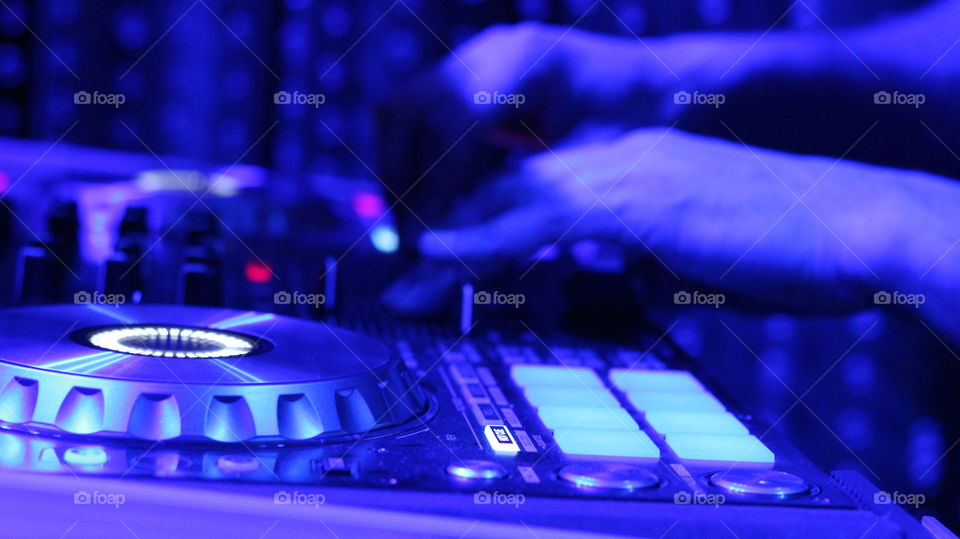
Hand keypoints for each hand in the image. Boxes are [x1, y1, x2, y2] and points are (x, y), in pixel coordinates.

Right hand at [376, 23, 689, 240]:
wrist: (657, 80)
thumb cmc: (637, 120)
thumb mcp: (592, 161)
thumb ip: (529, 190)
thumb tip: (463, 233)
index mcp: (524, 65)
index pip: (453, 129)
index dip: (434, 187)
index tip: (425, 238)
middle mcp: (491, 50)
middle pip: (408, 111)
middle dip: (401, 177)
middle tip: (404, 234)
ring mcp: (478, 54)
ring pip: (402, 108)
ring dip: (397, 166)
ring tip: (407, 219)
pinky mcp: (473, 69)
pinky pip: (418, 108)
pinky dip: (412, 154)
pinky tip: (425, 196)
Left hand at [387, 127, 953, 320]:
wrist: (853, 226)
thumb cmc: (780, 248)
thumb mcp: (686, 260)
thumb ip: (629, 266)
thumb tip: (590, 287)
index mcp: (627, 170)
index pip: (534, 195)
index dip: (481, 232)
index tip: (439, 268)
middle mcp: (618, 158)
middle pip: (511, 192)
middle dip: (450, 238)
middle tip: (402, 281)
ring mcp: (630, 170)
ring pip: (517, 197)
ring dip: (455, 244)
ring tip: (407, 282)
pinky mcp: (644, 194)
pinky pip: (547, 212)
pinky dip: (489, 236)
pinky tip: (446, 254)